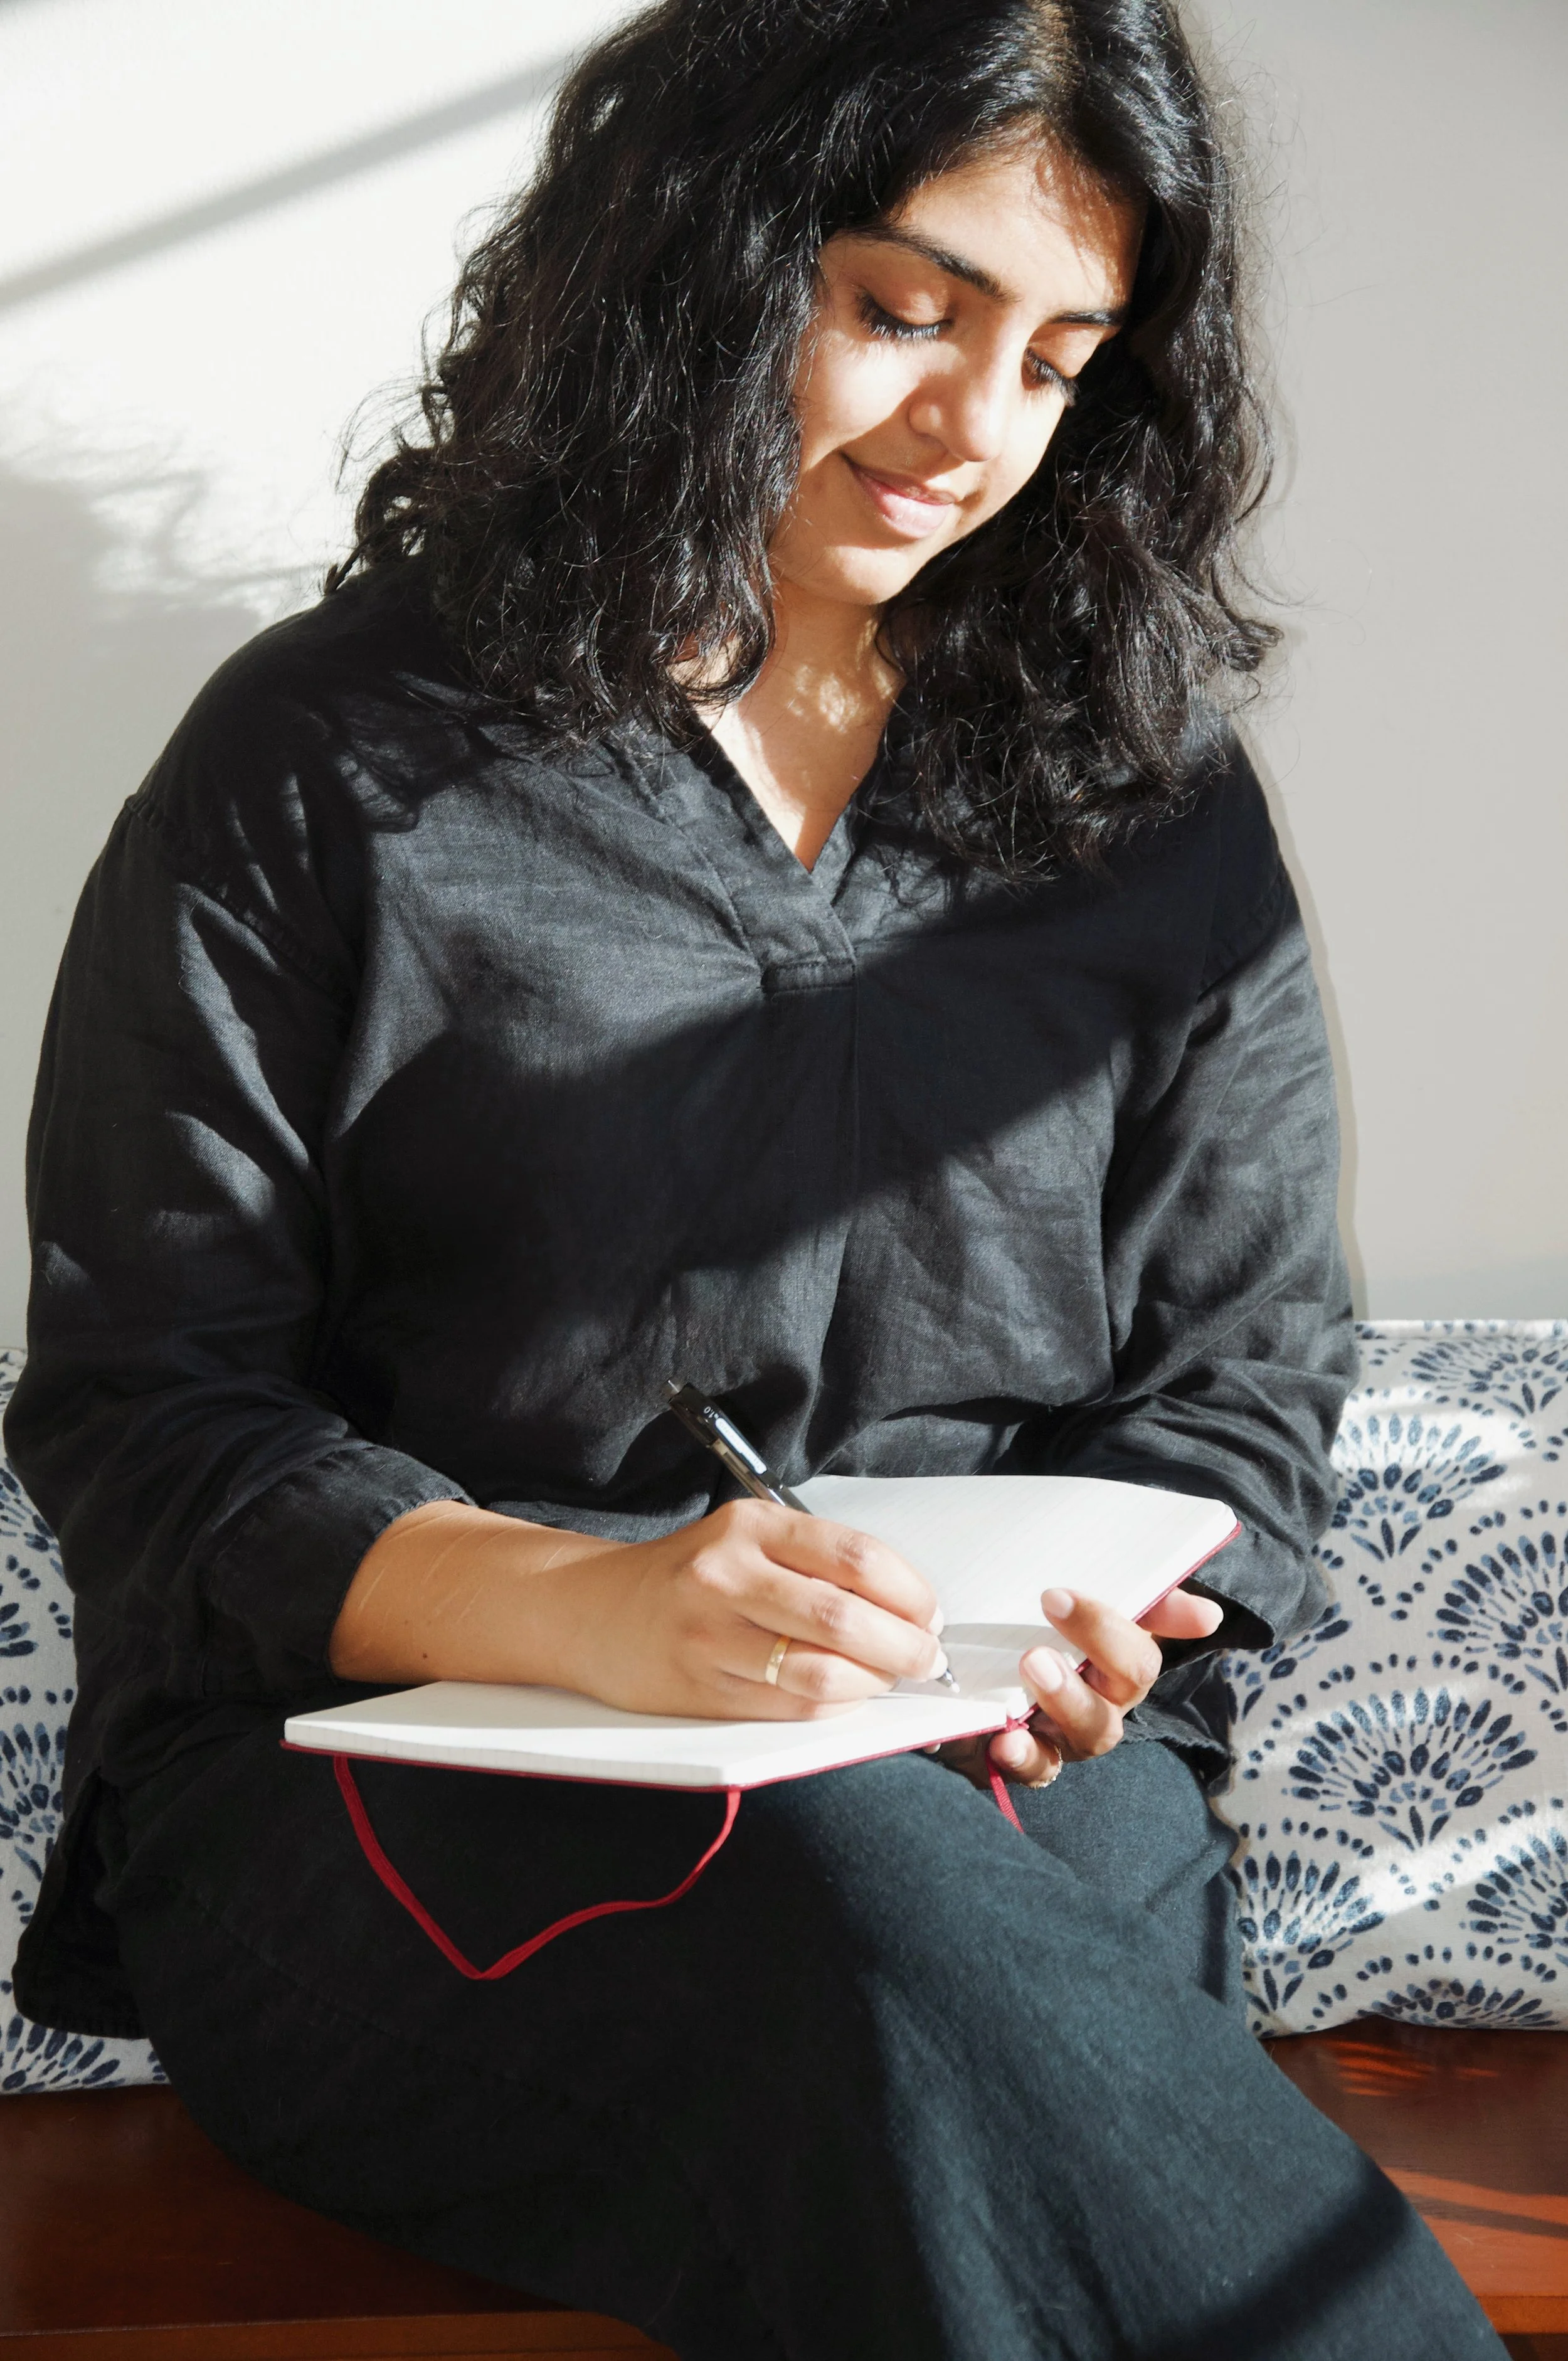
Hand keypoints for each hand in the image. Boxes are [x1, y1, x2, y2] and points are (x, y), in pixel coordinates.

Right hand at [547, 1498, 947, 1717]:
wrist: (593, 1610)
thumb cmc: (688, 1576)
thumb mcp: (747, 1541)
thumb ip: (815, 1563)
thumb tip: (907, 1608)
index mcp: (750, 1526)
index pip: (856, 1558)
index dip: (910, 1593)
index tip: (929, 1615)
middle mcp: (727, 1575)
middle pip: (846, 1618)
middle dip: (904, 1646)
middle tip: (925, 1658)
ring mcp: (710, 1634)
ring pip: (821, 1671)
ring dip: (873, 1682)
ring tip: (887, 1678)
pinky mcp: (700, 1687)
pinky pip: (789, 1705)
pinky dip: (833, 1705)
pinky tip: (845, 1695)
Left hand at [931, 1583, 1224, 1791]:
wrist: (962, 1666)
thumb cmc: (1033, 1627)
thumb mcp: (1079, 1602)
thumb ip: (1143, 1600)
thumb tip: (1208, 1615)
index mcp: (1117, 1661)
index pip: (1140, 1655)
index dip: (1112, 1628)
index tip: (1058, 1595)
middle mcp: (1100, 1702)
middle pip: (1123, 1692)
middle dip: (1095, 1656)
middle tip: (1044, 1624)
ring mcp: (1065, 1735)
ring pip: (1090, 1732)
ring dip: (1065, 1699)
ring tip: (1031, 1665)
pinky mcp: (1024, 1759)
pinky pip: (1038, 1769)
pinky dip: (1024, 1757)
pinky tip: (1004, 1740)